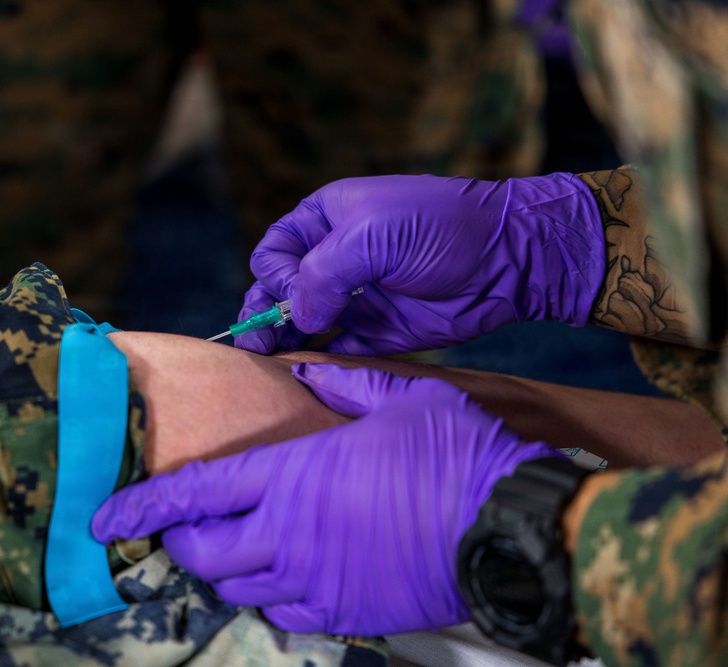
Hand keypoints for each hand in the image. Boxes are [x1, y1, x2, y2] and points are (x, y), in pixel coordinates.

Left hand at [92, 363, 558, 635]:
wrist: (509, 525)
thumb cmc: (456, 455)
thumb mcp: (402, 397)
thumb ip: (344, 383)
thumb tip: (305, 371)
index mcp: (295, 473)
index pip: (197, 493)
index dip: (143, 504)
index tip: (105, 516)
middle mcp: (291, 532)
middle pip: (202, 552)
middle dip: (179, 542)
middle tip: (182, 528)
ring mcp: (316, 579)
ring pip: (237, 587)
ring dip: (222, 569)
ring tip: (232, 549)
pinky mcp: (345, 611)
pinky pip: (282, 615)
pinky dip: (267, 598)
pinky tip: (280, 579)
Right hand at [235, 173, 603, 354]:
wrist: (507, 258)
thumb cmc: (438, 228)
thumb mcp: (371, 234)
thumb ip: (322, 274)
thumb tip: (297, 315)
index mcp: (326, 220)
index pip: (275, 251)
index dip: (274, 275)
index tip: (289, 294)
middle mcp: (335, 258)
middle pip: (280, 290)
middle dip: (263, 314)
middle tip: (251, 345)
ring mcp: (356, 297)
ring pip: (303, 323)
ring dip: (283, 341)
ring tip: (264, 363)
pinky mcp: (378, 331)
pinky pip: (337, 350)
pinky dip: (319, 361)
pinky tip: (304, 372)